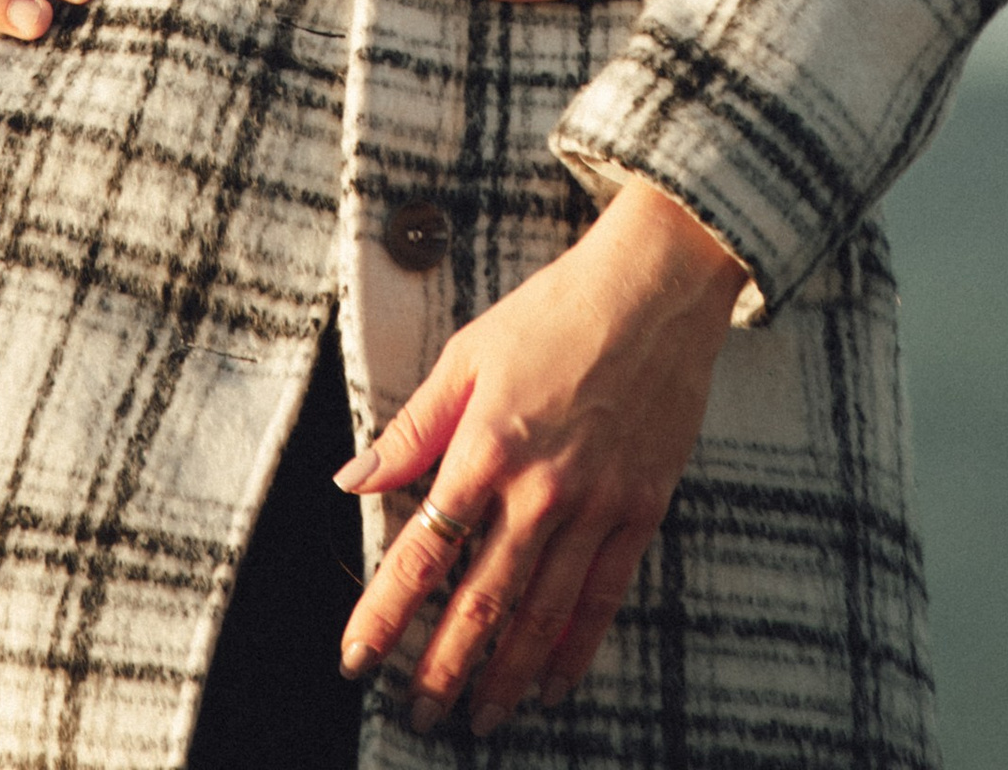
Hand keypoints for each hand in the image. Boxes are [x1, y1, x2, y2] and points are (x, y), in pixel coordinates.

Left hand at [336, 180, 746, 733]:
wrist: (655, 288)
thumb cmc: (554, 311)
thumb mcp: (468, 354)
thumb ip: (412, 427)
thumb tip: (352, 478)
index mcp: (486, 446)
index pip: (423, 550)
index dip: (385, 612)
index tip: (356, 657)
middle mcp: (539, 489)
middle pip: (481, 601)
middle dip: (443, 668)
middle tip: (417, 717)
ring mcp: (596, 505)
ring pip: (542, 615)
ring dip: (506, 676)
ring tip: (479, 719)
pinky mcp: (641, 508)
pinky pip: (604, 597)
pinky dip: (577, 650)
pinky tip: (555, 685)